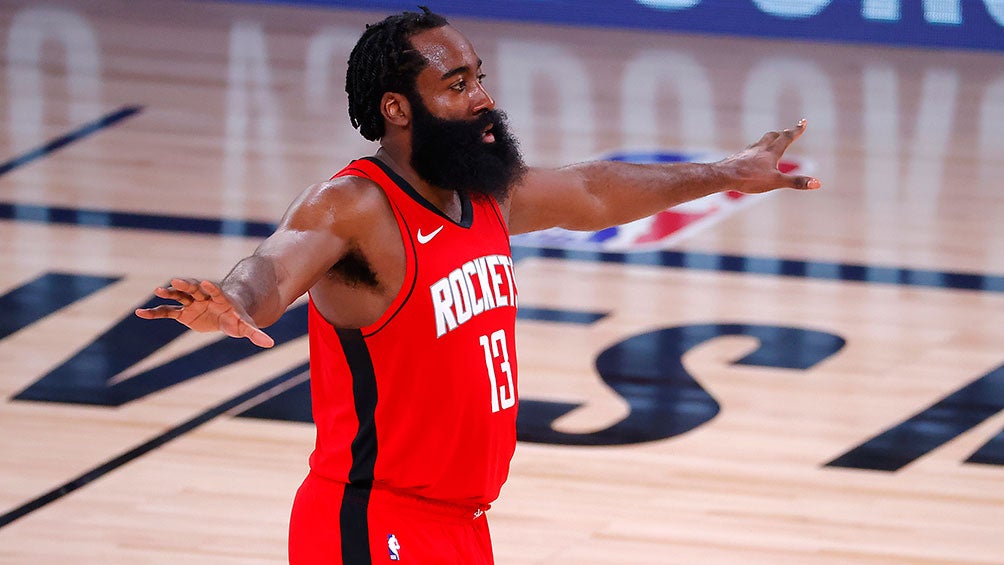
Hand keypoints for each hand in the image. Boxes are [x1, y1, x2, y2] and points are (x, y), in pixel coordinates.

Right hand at [134, 278, 274, 347]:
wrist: (226, 314)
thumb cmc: (237, 317)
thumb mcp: (245, 326)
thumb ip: (255, 333)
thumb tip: (270, 344)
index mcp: (219, 298)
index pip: (215, 291)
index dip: (211, 288)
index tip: (206, 283)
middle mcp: (203, 297)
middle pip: (194, 289)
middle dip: (187, 285)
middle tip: (177, 280)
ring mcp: (191, 303)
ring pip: (179, 296)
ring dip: (169, 293)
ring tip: (157, 290)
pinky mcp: (183, 313)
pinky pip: (167, 312)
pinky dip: (155, 313)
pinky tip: (140, 313)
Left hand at [717, 119, 821, 193]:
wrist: (723, 176)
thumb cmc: (749, 178)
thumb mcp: (775, 182)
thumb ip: (796, 182)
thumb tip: (817, 183)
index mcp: (771, 152)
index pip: (787, 137)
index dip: (796, 130)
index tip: (803, 121)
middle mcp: (759, 148)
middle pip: (773, 136)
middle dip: (782, 134)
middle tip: (788, 131)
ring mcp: (747, 152)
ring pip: (760, 142)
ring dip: (769, 139)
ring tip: (771, 141)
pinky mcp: (737, 158)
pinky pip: (749, 150)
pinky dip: (755, 149)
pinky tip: (751, 155)